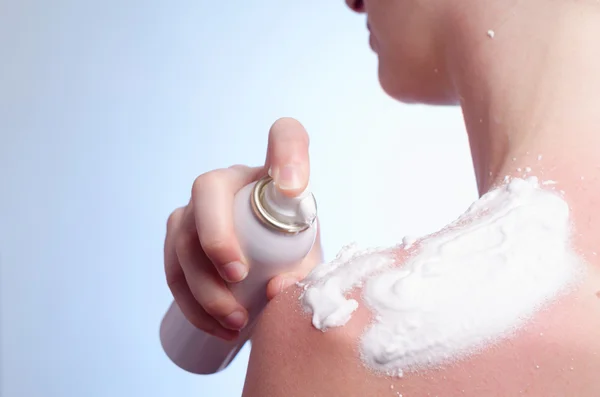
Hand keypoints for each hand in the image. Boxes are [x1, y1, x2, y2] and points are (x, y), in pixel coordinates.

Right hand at [164, 117, 322, 340]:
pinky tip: (217, 328)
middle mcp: (229, 183)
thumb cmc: (292, 257)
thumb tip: (275, 288)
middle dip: (216, 235)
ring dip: (203, 285)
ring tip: (236, 322)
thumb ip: (302, 271)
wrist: (265, 273)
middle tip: (239, 277)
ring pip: (182, 236)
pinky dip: (191, 303)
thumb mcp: (308, 260)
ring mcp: (196, 208)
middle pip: (208, 189)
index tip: (295, 188)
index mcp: (270, 176)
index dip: (289, 154)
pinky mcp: (177, 238)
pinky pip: (172, 267)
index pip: (286, 137)